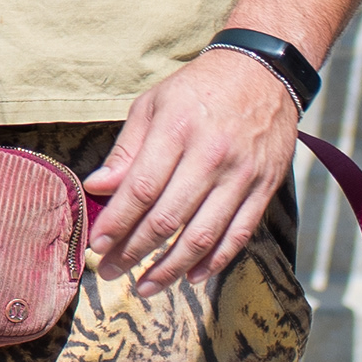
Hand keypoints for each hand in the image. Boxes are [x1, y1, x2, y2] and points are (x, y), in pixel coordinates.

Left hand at [83, 48, 300, 293]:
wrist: (263, 74)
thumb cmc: (197, 89)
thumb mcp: (152, 104)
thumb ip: (126, 150)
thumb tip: (97, 188)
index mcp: (177, 130)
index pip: (142, 188)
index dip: (117, 222)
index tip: (95, 245)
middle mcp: (212, 156)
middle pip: (169, 217)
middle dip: (134, 252)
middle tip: (109, 272)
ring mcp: (243, 175)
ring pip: (203, 234)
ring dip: (170, 268)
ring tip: (144, 287)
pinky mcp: (265, 188)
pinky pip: (239, 234)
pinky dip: (215, 261)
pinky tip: (191, 277)